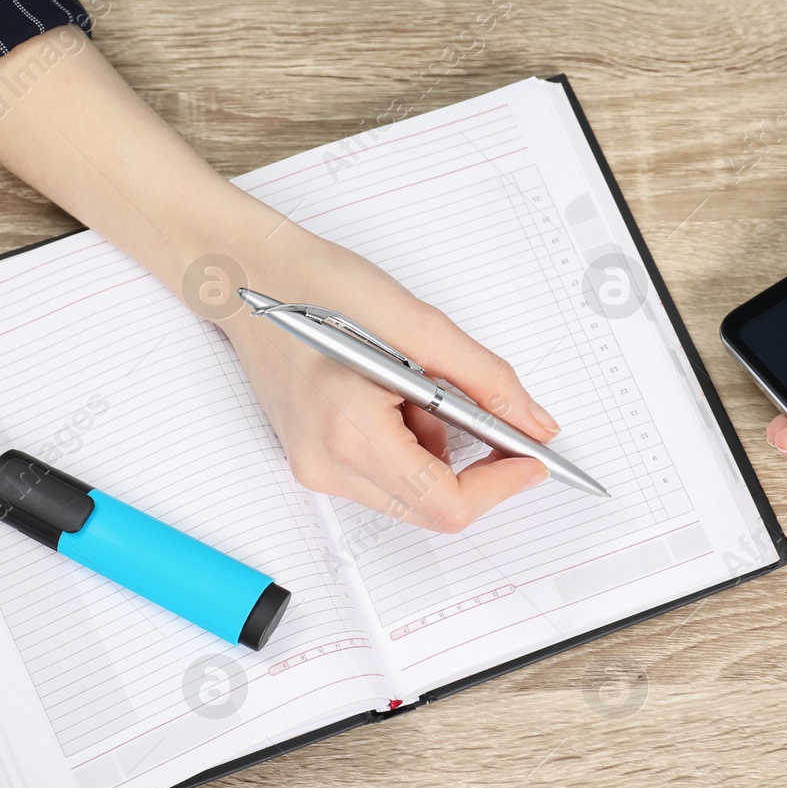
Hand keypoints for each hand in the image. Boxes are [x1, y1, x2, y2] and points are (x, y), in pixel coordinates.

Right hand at [213, 227, 561, 532]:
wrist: (251, 279)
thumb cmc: (320, 289)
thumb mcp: (419, 323)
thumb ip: (485, 379)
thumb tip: (535, 425)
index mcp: (350, 432)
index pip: (444, 502)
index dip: (500, 485)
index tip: (532, 458)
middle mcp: (327, 465)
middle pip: (430, 507)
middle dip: (471, 465)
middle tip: (487, 415)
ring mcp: (315, 470)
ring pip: (411, 495)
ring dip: (435, 450)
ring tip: (411, 385)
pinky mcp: (314, 463)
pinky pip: (385, 477)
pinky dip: (409, 444)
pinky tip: (389, 395)